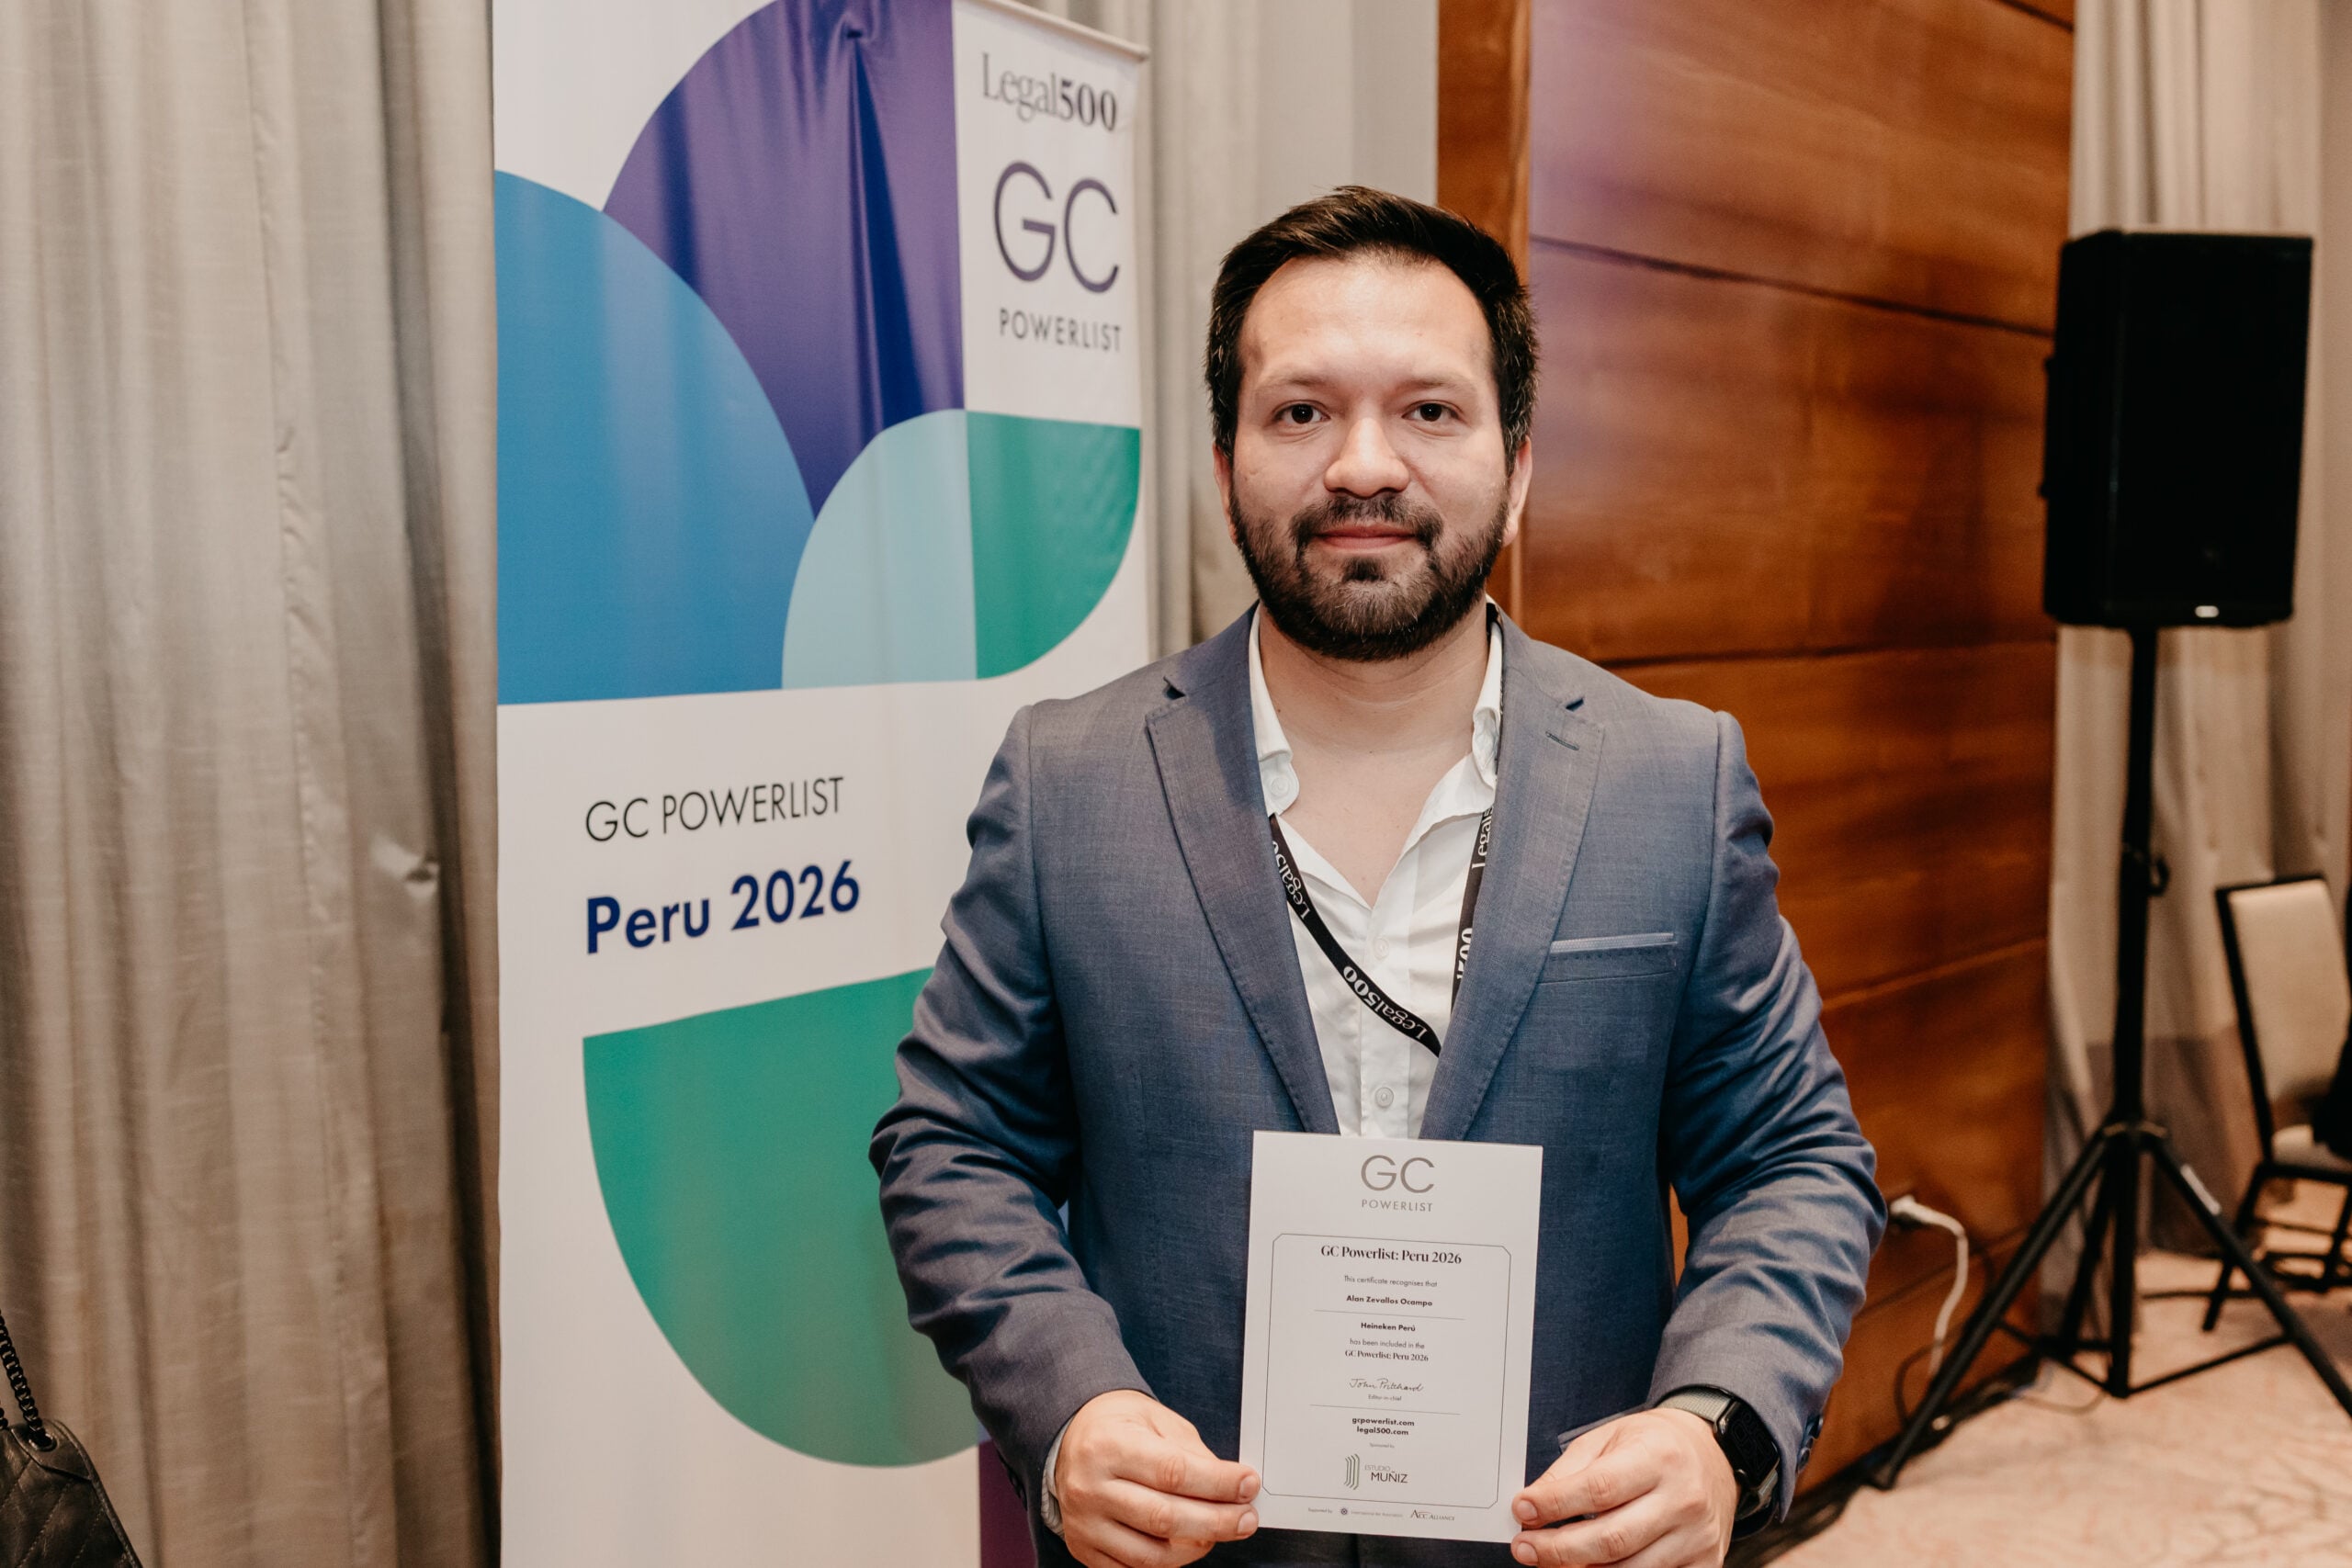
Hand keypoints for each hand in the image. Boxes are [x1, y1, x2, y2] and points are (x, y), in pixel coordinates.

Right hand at [1054, 1390, 1260, 1567]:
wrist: (1069, 1439)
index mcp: (1108, 1445)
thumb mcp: (1155, 1420)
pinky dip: (1168, 1563)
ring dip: (1197, 1547)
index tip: (1247, 1484)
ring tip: (1220, 1531)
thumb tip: (1230, 1486)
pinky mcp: (1084, 1548)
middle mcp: (1090, 1487)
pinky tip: (1188, 1544)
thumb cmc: (1118, 1426)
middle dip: (1217, 1521)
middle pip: (1165, 1518)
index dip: (1218, 1483)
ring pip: (1152, 1553)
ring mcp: (1085, 1523)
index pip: (1173, 1472)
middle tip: (1246, 1518)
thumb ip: (1191, 1452)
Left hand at [1509, 1409, 1735, 1566]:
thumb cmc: (1656, 1445)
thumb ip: (1569, 1472)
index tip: (1523, 1510)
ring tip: (1552, 1561)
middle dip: (1558, 1549)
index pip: (1599, 1489)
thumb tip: (1532, 1506)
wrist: (1713, 1455)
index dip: (1554, 1504)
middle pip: (1611, 1539)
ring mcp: (1697, 1536)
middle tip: (1526, 1548)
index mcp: (1658, 1456)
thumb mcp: (1609, 1438)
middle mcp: (1683, 1498)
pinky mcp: (1706, 1562)